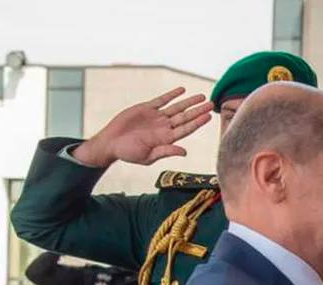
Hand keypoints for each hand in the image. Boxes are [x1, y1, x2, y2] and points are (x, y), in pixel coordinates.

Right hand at [73, 87, 213, 167]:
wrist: (110, 143)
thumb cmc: (128, 153)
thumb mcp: (148, 155)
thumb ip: (166, 151)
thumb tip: (184, 152)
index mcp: (167, 139)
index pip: (186, 129)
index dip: (198, 123)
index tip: (208, 117)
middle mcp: (165, 127)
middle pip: (185, 117)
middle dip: (198, 110)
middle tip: (212, 104)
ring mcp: (156, 117)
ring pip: (177, 108)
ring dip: (189, 102)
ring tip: (202, 96)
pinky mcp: (146, 109)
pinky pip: (162, 100)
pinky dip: (172, 95)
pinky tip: (182, 90)